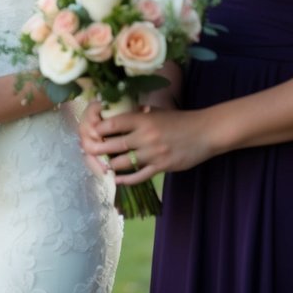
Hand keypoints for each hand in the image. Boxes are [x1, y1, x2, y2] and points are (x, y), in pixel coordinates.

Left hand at [78, 100, 214, 184]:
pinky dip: (126, 179)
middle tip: (88, 151)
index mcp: (142, 119)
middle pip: (113, 145)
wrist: (204, 132)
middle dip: (97, 149)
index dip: (98, 129)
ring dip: (110, 165)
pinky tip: (117, 180)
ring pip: (123, 162)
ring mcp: (153, 153)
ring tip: (102, 165)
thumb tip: (115, 114)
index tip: (91, 132)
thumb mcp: (156, 112)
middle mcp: (145, 136)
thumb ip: (136, 115)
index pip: (113, 124)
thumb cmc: (178, 120)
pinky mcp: (162, 167)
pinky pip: (139, 176)